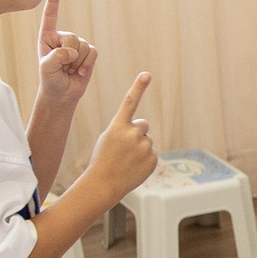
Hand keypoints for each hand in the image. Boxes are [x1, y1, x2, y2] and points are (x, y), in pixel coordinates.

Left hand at [35, 0, 96, 109]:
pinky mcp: (88, 52)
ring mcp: (76, 44)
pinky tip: (79, 72)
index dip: (54, 1)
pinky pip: (92, 53)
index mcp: (47, 37)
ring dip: (77, 63)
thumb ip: (56, 57)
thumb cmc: (50, 79)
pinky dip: (87, 65)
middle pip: (72, 37)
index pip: (50, 16)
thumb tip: (72, 51)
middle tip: (62, 67)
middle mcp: (62, 37)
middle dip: (68, 55)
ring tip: (69, 70)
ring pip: (83, 46)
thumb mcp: (46, 69)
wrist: (62, 93)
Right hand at [86, 72, 156, 200]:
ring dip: (140, 147)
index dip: (138, 87)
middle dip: (137, 133)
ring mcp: (144, 146)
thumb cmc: (103, 159)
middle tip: (124, 148)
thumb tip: (143, 129)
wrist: (104, 183)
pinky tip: (133, 167)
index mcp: (117, 126)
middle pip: (143, 124)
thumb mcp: (108, 137)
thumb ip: (125, 128)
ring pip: (147, 139)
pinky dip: (145, 159)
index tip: (147, 74)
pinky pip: (152, 153)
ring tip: (127, 160)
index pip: (130, 102)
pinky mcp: (153, 158)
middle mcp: (132, 133)